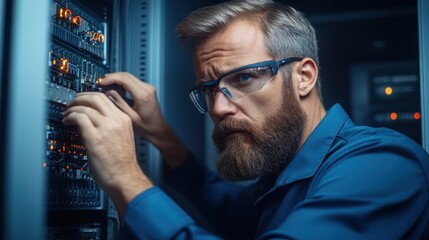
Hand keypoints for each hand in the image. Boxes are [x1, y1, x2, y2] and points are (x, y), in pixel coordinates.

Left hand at [62, 92, 151, 215]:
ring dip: (72, 108)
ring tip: (66, 114)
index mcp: (124, 120)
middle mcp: (116, 121)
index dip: (91, 96)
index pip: (106, 98)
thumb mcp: (122, 138)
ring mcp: (106, 128)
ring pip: (86, 106)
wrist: (125, 178)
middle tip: (72, 103)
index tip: (83, 100)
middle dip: (80, 97)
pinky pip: (79, 118)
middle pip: (96, 97)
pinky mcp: (95, 138)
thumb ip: (111, 126)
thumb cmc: (123, 164)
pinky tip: (67, 121)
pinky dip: (70, 116)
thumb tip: (93, 120)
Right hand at [100, 72, 165, 140]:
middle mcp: (147, 89)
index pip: (124, 79)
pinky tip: (116, 86)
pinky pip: (133, 81)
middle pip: (127, 76)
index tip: (102, 82)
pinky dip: (123, 82)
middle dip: (113, 76)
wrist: (158, 129)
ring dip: (118, 78)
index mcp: (143, 95)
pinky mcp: (147, 90)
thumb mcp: (130, 117)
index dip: (111, 78)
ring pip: (130, 77)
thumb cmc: (148, 127)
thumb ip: (119, 103)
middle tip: (102, 81)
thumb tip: (109, 93)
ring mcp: (148, 88)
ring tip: (106, 83)